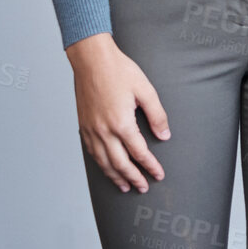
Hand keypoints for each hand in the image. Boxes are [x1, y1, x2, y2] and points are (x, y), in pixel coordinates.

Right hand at [67, 33, 169, 192]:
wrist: (92, 61)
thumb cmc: (119, 72)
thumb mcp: (146, 90)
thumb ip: (157, 115)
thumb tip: (164, 135)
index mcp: (121, 123)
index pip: (139, 152)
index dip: (150, 166)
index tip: (158, 175)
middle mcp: (104, 131)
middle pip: (120, 164)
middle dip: (133, 178)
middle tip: (144, 187)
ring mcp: (91, 130)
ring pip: (103, 162)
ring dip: (115, 176)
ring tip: (126, 186)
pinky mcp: (83, 127)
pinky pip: (92, 153)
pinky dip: (101, 165)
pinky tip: (107, 169)